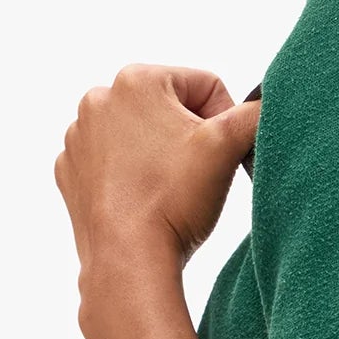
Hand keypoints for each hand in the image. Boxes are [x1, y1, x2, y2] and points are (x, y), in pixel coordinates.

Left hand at [54, 63, 260, 284]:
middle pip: (170, 107)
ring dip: (159, 154)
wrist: (129, 258)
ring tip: (167, 187)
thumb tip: (267, 106)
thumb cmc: (174, 201)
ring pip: (141, 134)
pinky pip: (112, 161)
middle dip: (188, 136)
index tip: (219, 153)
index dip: (224, 119)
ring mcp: (79, 137)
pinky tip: (143, 197)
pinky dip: (131, 175)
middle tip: (195, 172)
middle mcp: (98, 101)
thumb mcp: (228, 146)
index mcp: (136, 81)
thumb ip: (255, 114)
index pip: (205, 85)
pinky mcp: (71, 170)